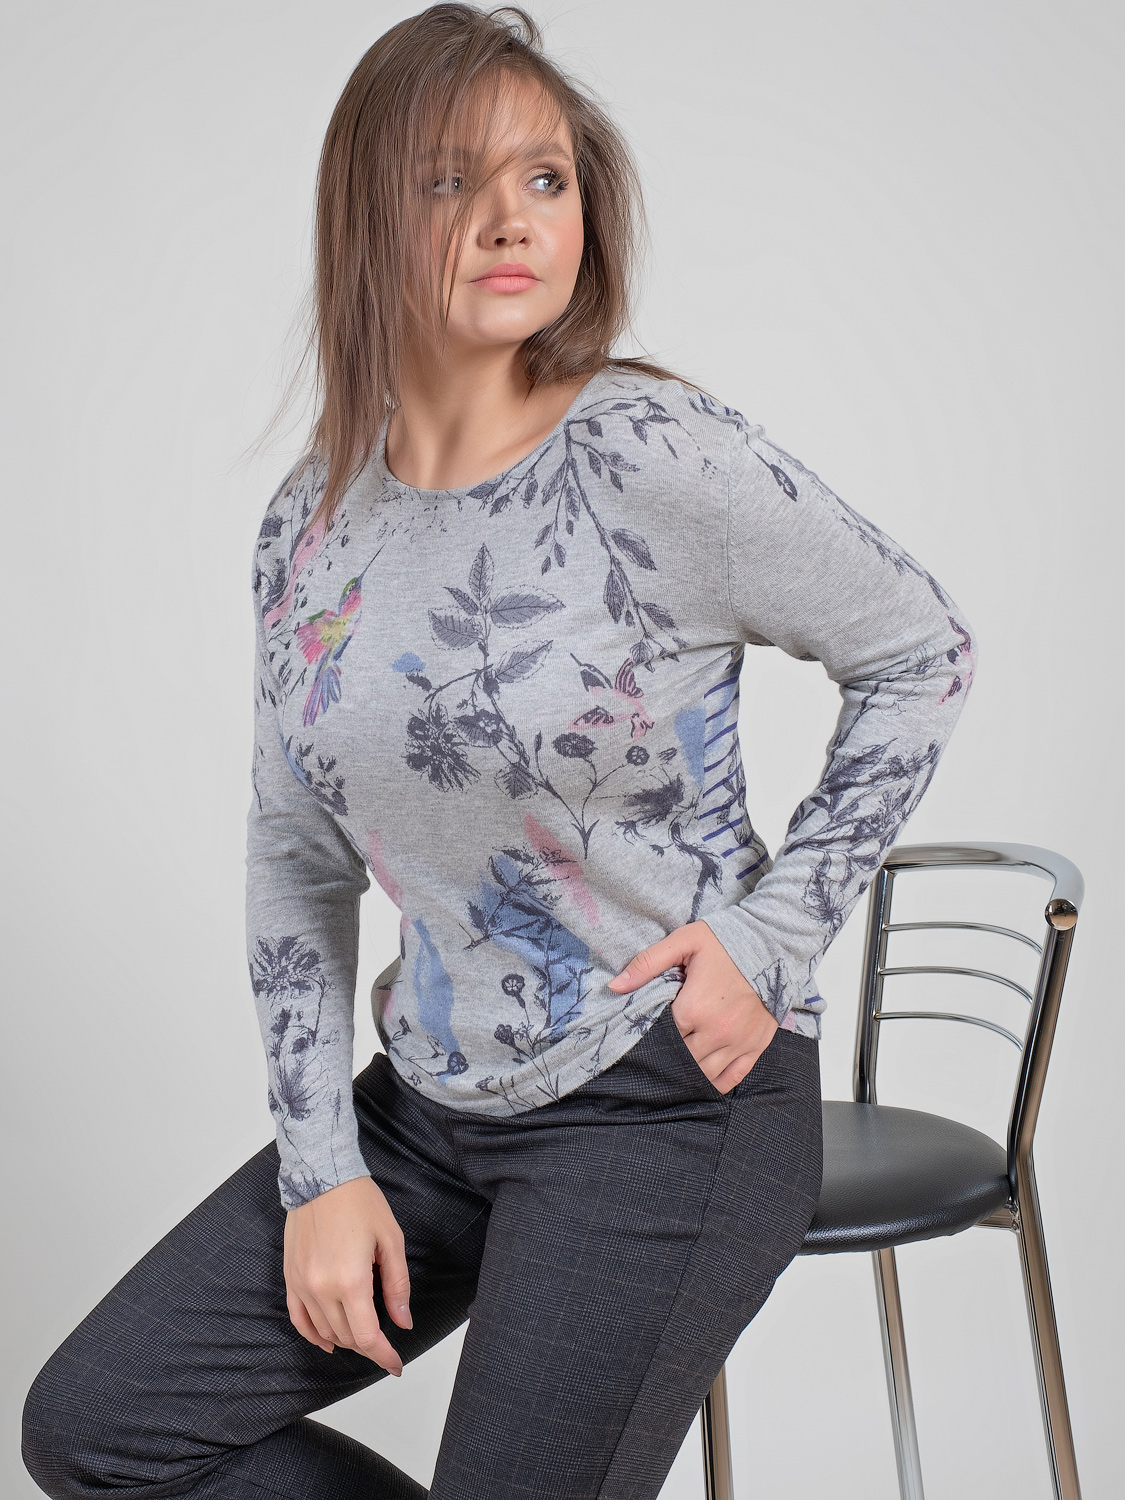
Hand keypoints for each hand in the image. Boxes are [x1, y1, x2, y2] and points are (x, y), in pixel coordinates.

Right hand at [283, 1175, 410, 1374]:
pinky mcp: (290, 1277)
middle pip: (346, 1337)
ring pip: (324, 1331)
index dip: (383, 1355)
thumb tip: (402, 1321)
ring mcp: (302, 1284)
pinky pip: (299, 1318)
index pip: (366, 1336)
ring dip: (345, 1339)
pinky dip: (313, 1334)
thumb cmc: (359, 1202)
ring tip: (364, 1336)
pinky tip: (327, 1341)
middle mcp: (321, 1288)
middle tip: (386, 1344)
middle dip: (368, 1346)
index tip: (396, 1364)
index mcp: (350, 1280)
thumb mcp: (390, 1240)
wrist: (321, 1175)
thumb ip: (397, 1286)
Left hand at [609, 921, 777, 1092]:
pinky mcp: (756, 1046)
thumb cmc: (725, 942)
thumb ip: (646, 964)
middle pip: (680, 1059)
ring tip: (679, 1062)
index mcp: (693, 1009)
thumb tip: (615, 987)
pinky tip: (704, 1078)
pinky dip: (716, 1082)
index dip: (653, 1032)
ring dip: (689, 1071)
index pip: (661, 1035)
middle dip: (669, 1054)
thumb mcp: (683, 943)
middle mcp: (716, 1032)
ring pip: (703, 1073)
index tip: (652, 1024)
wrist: (772, 944)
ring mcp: (738, 1042)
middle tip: (664, 1044)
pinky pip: (733, 1077)